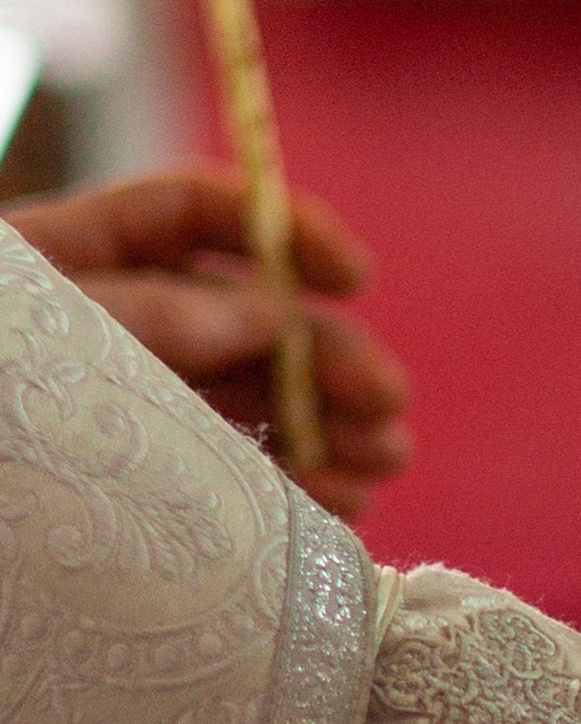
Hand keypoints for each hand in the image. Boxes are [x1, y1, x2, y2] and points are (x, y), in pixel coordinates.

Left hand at [4, 163, 413, 521]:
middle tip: (388, 407)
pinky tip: (333, 507)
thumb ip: (154, 317)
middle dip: (321, 356)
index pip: (192, 216)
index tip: (355, 274)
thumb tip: (269, 311)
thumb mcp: (49, 334)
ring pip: (242, 406)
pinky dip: (285, 492)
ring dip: (322, 431)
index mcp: (66, 264)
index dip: (284, 230)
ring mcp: (116, 416)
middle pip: (238, 319)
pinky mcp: (126, 497)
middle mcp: (102, 333)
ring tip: (379, 466)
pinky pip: (222, 482)